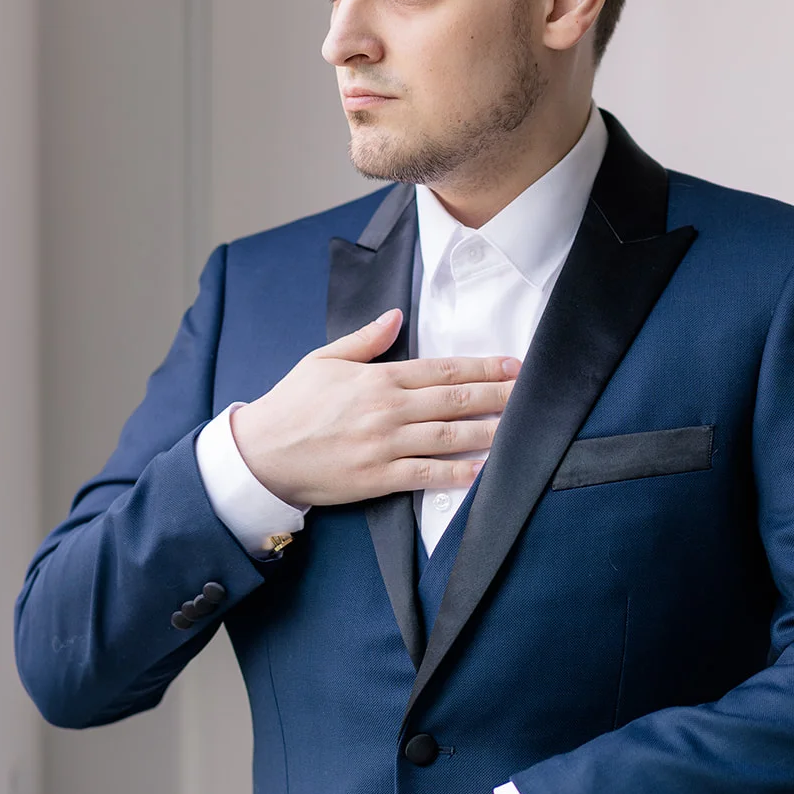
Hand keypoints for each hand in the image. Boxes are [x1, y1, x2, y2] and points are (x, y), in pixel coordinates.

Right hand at [229, 308, 520, 506]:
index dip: (482, 366)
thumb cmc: (291, 405)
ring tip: (520, 427)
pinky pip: (426, 475)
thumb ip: (365, 339)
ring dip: (489, 431)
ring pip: (449, 437)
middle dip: (498, 394)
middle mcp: (387, 409)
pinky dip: (457, 474)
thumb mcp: (323, 360)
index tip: (512, 365)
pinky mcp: (378, 477)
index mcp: (378, 378)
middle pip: (455, 400)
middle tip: (531, 392)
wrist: (261, 454)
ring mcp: (384, 445)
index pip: (442, 369)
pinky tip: (483, 470)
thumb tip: (396, 315)